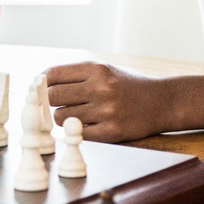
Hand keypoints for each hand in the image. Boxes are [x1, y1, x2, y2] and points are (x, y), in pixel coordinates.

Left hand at [44, 62, 173, 142]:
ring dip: (65, 118)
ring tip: (79, 114)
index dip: (43, 83)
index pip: (53, 75)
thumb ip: (75, 75)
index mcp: (97, 69)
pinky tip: (89, 125)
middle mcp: (101, 88)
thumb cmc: (127, 86)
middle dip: (52, 102)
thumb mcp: (105, 70)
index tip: (42, 88)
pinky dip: (79, 131)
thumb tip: (40, 82)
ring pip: (62, 117)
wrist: (163, 102)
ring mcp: (106, 111)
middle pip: (53, 97)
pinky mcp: (112, 132)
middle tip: (61, 104)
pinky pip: (78, 133)